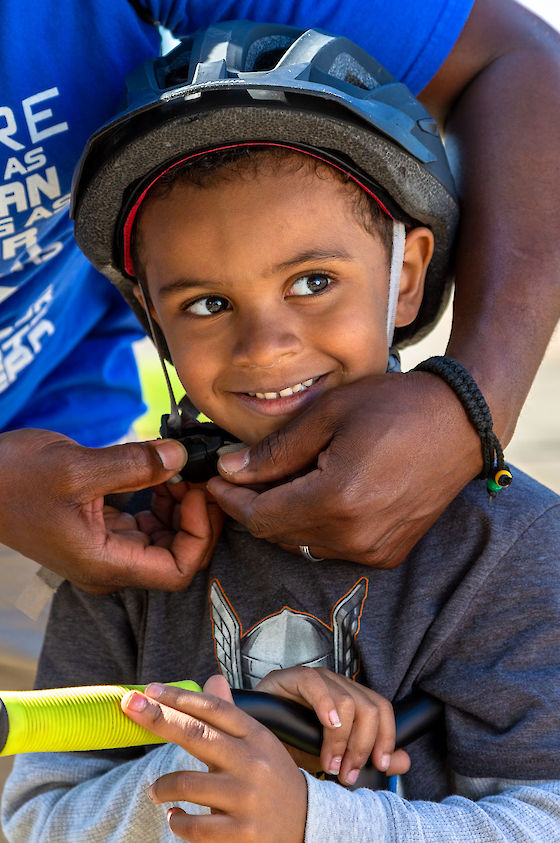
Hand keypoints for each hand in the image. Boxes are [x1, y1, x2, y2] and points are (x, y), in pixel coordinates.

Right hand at [0, 428, 222, 591]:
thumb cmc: (13, 479)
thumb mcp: (76, 467)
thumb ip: (134, 465)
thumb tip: (180, 457)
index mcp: (104, 562)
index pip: (177, 570)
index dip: (200, 535)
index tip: (198, 493)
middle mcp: (108, 564)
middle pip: (176, 556)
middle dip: (195, 518)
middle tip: (198, 477)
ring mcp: (104, 549)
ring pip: (163, 540)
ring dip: (179, 507)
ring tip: (178, 470)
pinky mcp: (99, 531)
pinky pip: (145, 526)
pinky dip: (160, 502)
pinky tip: (159, 475)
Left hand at [121, 677, 306, 842]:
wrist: (307, 823)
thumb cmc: (272, 776)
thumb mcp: (258, 741)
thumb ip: (230, 714)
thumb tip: (212, 677)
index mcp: (255, 735)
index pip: (214, 709)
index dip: (180, 696)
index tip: (151, 689)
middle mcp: (252, 762)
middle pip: (196, 735)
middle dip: (158, 718)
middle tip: (130, 705)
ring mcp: (246, 798)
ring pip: (187, 784)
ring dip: (162, 787)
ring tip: (155, 791)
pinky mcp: (241, 833)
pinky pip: (195, 827)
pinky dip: (177, 822)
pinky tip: (175, 817)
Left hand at [207, 373, 480, 567]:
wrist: (461, 425)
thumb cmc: (396, 408)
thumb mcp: (328, 414)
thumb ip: (275, 451)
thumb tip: (230, 470)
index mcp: (336, 500)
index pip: (260, 517)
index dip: (231, 500)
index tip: (215, 479)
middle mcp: (354, 537)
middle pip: (277, 535)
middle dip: (253, 506)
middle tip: (242, 474)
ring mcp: (374, 550)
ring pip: (302, 544)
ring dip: (283, 516)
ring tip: (282, 478)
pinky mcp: (388, 554)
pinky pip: (331, 548)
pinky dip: (313, 526)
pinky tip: (316, 492)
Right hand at [256, 666, 409, 783]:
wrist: (256, 734)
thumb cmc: (293, 741)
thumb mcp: (335, 754)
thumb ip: (367, 756)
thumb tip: (402, 760)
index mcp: (351, 698)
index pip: (382, 708)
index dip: (386, 737)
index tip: (380, 765)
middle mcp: (337, 684)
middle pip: (368, 708)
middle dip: (361, 746)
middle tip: (346, 772)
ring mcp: (317, 678)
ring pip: (347, 700)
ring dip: (341, 739)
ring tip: (329, 763)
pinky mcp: (292, 676)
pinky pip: (315, 684)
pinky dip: (325, 704)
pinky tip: (326, 724)